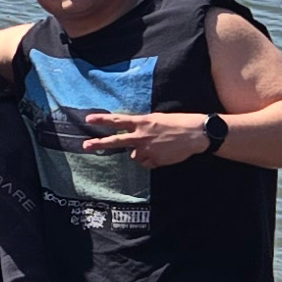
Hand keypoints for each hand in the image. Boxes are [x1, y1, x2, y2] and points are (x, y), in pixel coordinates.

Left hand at [80, 109, 214, 166]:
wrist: (195, 134)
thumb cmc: (178, 123)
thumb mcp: (157, 119)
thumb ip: (142, 127)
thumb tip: (133, 138)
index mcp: (142, 122)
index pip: (117, 120)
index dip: (102, 120)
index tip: (88, 119)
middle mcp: (141, 136)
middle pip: (116, 141)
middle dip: (99, 143)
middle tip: (85, 145)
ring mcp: (147, 149)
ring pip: (134, 156)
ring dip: (141, 153)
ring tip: (158, 147)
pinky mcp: (154, 160)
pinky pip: (147, 163)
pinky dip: (152, 160)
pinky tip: (163, 153)